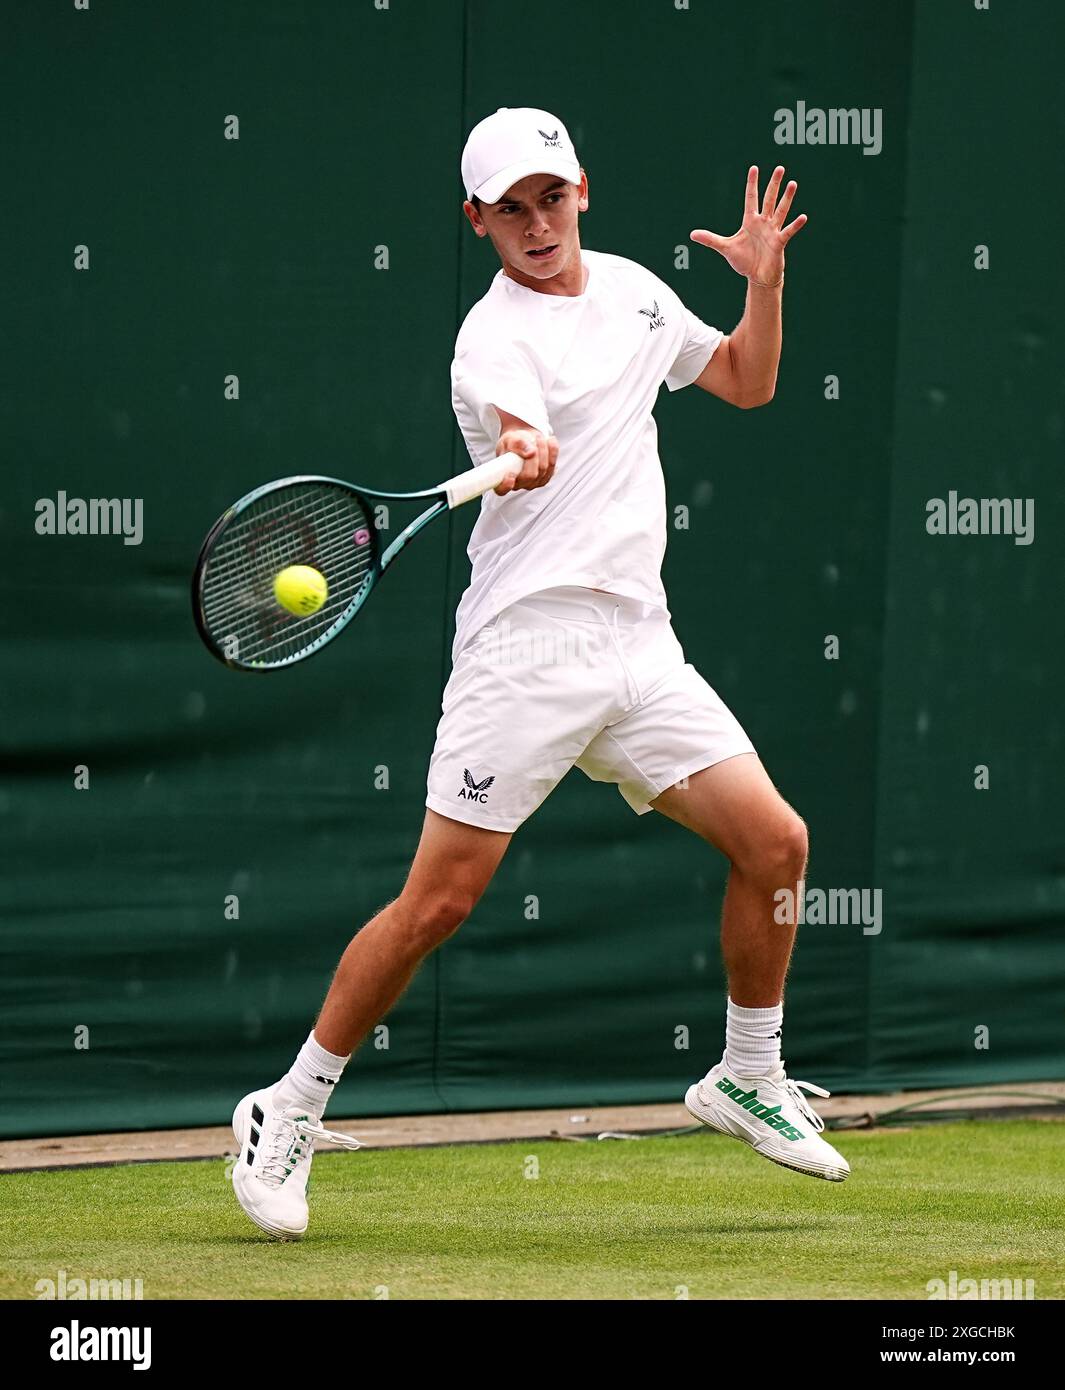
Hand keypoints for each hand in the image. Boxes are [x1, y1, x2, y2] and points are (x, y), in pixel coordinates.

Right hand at [494, 428, 558, 494]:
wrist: (524, 440)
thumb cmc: (513, 442)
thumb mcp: (510, 439)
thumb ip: (517, 444)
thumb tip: (530, 452)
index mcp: (502, 477)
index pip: (501, 489)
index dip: (505, 486)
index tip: (510, 476)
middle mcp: (517, 484)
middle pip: (530, 475)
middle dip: (534, 455)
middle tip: (534, 439)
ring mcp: (532, 483)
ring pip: (543, 469)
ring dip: (544, 450)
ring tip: (539, 437)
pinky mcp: (544, 478)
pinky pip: (552, 467)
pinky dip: (553, 452)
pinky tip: (549, 442)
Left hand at [690, 165, 805, 285]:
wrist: (757, 277)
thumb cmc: (744, 261)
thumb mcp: (725, 248)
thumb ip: (710, 239)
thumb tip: (691, 234)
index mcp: (750, 221)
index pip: (751, 198)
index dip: (752, 184)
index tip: (754, 168)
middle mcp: (763, 222)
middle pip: (768, 199)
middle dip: (773, 184)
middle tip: (780, 168)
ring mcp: (772, 231)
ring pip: (780, 210)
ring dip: (786, 198)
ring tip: (792, 183)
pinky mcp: (779, 243)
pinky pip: (788, 231)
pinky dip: (795, 225)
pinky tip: (802, 217)